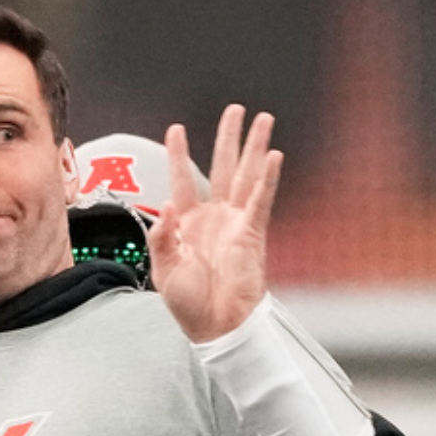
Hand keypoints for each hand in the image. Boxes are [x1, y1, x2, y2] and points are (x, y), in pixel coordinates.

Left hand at [148, 105, 283, 343]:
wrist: (216, 326)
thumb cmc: (189, 304)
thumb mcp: (163, 270)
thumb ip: (161, 237)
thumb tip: (167, 206)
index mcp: (188, 224)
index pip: (182, 181)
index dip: (180, 155)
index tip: (176, 129)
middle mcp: (214, 218)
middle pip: (223, 167)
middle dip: (229, 138)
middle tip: (235, 109)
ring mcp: (236, 223)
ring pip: (247, 176)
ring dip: (255, 147)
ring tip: (263, 119)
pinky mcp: (253, 233)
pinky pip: (261, 200)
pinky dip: (267, 178)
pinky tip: (274, 155)